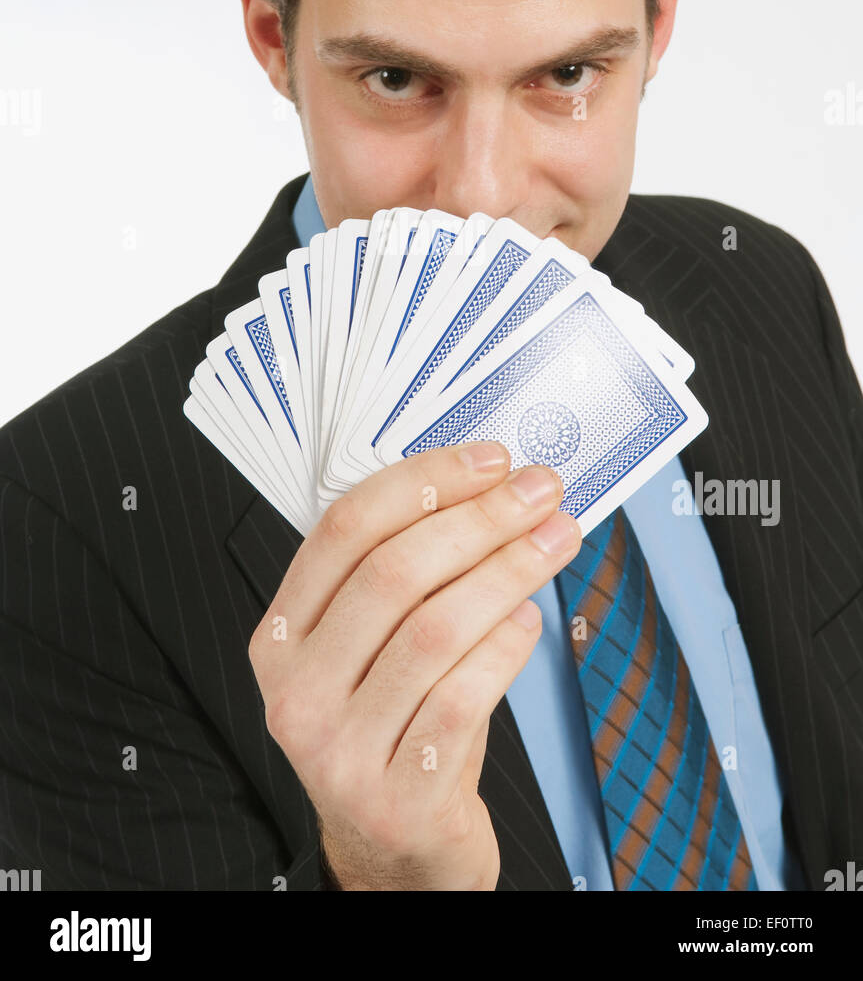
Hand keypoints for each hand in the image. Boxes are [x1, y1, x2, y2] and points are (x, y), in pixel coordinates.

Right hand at [248, 441, 581, 890]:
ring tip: (555, 542)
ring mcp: (342, 750)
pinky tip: (528, 620)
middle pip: (393, 573)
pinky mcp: (401, 797)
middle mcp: (297, 691)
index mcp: (281, 635)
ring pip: (435, 631)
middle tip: (540, 493)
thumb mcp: (370, 650)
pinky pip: (464, 698)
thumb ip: (401, 577)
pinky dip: (505, 648)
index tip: (489, 459)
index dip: (423, 481)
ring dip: (508, 572)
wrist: (393, 850)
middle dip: (480, 519)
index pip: (343, 530)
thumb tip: (489, 484)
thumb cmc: (393, 725)